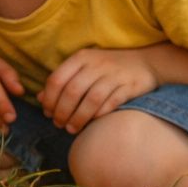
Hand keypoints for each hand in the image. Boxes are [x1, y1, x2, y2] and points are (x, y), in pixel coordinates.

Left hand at [37, 47, 158, 133]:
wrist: (146, 62)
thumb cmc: (108, 68)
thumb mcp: (83, 68)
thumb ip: (63, 81)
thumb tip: (40, 99)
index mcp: (81, 57)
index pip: (57, 79)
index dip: (49, 99)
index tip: (47, 112)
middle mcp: (96, 64)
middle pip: (72, 91)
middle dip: (62, 111)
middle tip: (59, 124)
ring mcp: (115, 74)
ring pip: (91, 99)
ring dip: (78, 117)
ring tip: (72, 129)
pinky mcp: (130, 86)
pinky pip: (111, 103)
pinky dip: (99, 114)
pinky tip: (92, 123)